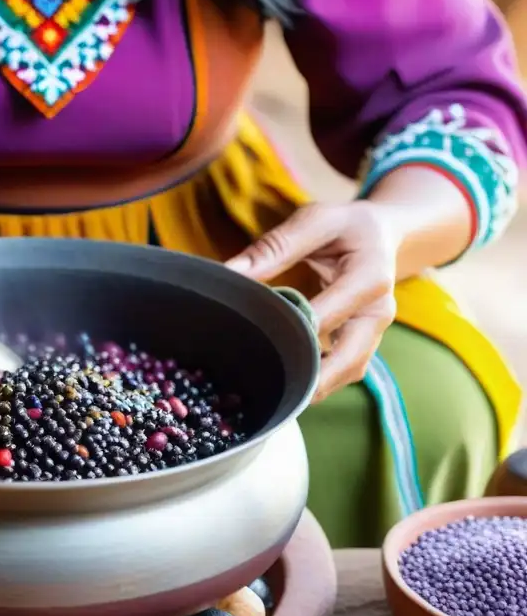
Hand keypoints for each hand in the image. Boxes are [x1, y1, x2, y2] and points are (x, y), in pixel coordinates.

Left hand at [224, 201, 400, 401]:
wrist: (382, 235)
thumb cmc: (346, 227)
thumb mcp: (315, 221)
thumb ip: (275, 246)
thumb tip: (232, 273)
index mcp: (370, 278)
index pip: (328, 314)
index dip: (292, 330)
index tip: (254, 335)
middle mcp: (378, 313)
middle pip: (348, 361)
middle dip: (307, 379)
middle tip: (261, 387)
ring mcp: (373, 333)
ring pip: (346, 374)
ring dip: (311, 388)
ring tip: (267, 394)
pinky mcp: (363, 344)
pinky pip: (342, 372)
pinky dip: (315, 382)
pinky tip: (282, 385)